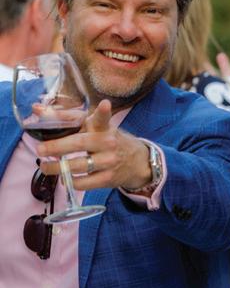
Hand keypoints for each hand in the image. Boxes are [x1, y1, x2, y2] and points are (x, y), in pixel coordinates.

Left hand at [37, 100, 151, 191]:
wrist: (136, 162)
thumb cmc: (108, 140)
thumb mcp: (96, 126)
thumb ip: (67, 118)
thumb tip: (36, 109)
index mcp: (104, 127)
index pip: (103, 118)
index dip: (103, 111)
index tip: (105, 104)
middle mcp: (108, 142)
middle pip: (79, 144)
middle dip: (57, 147)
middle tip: (41, 149)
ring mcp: (109, 161)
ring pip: (77, 166)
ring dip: (56, 168)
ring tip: (45, 166)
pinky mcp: (108, 178)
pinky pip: (82, 183)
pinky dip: (69, 181)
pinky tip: (65, 177)